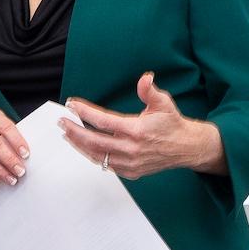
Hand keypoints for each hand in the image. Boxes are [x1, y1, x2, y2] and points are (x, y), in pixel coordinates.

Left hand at [60, 72, 223, 178]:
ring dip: (79, 144)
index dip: (84, 112)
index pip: (102, 121)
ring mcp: (130, 163)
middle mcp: (131, 149)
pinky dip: (93, 155)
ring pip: (97, 155)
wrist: (186, 147)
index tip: (72, 105)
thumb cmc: (172, 124)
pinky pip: (106, 165)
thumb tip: (145, 78)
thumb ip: (150, 91)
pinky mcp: (130, 171)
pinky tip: (84, 147)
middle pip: (93, 141)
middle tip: (62, 122)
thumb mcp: (163, 103)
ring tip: (68, 134)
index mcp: (136, 130)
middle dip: (74, 131)